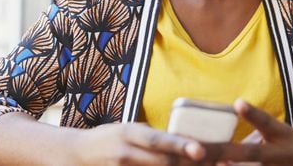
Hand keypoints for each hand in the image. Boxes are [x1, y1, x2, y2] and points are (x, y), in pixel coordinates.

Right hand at [73, 122, 209, 165]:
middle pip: (163, 163)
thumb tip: (187, 143)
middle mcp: (125, 153)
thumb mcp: (128, 129)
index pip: (158, 139)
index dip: (180, 145)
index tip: (201, 150)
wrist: (76, 155)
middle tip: (216, 164)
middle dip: (189, 164)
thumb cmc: (108, 139)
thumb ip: (153, 137)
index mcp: (128, 132)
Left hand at [206, 99, 292, 165]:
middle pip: (251, 153)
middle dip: (222, 152)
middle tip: (198, 149)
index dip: (253, 114)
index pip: (267, 122)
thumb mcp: (278, 134)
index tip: (239, 103)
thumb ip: (252, 131)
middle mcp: (284, 155)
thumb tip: (214, 134)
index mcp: (282, 136)